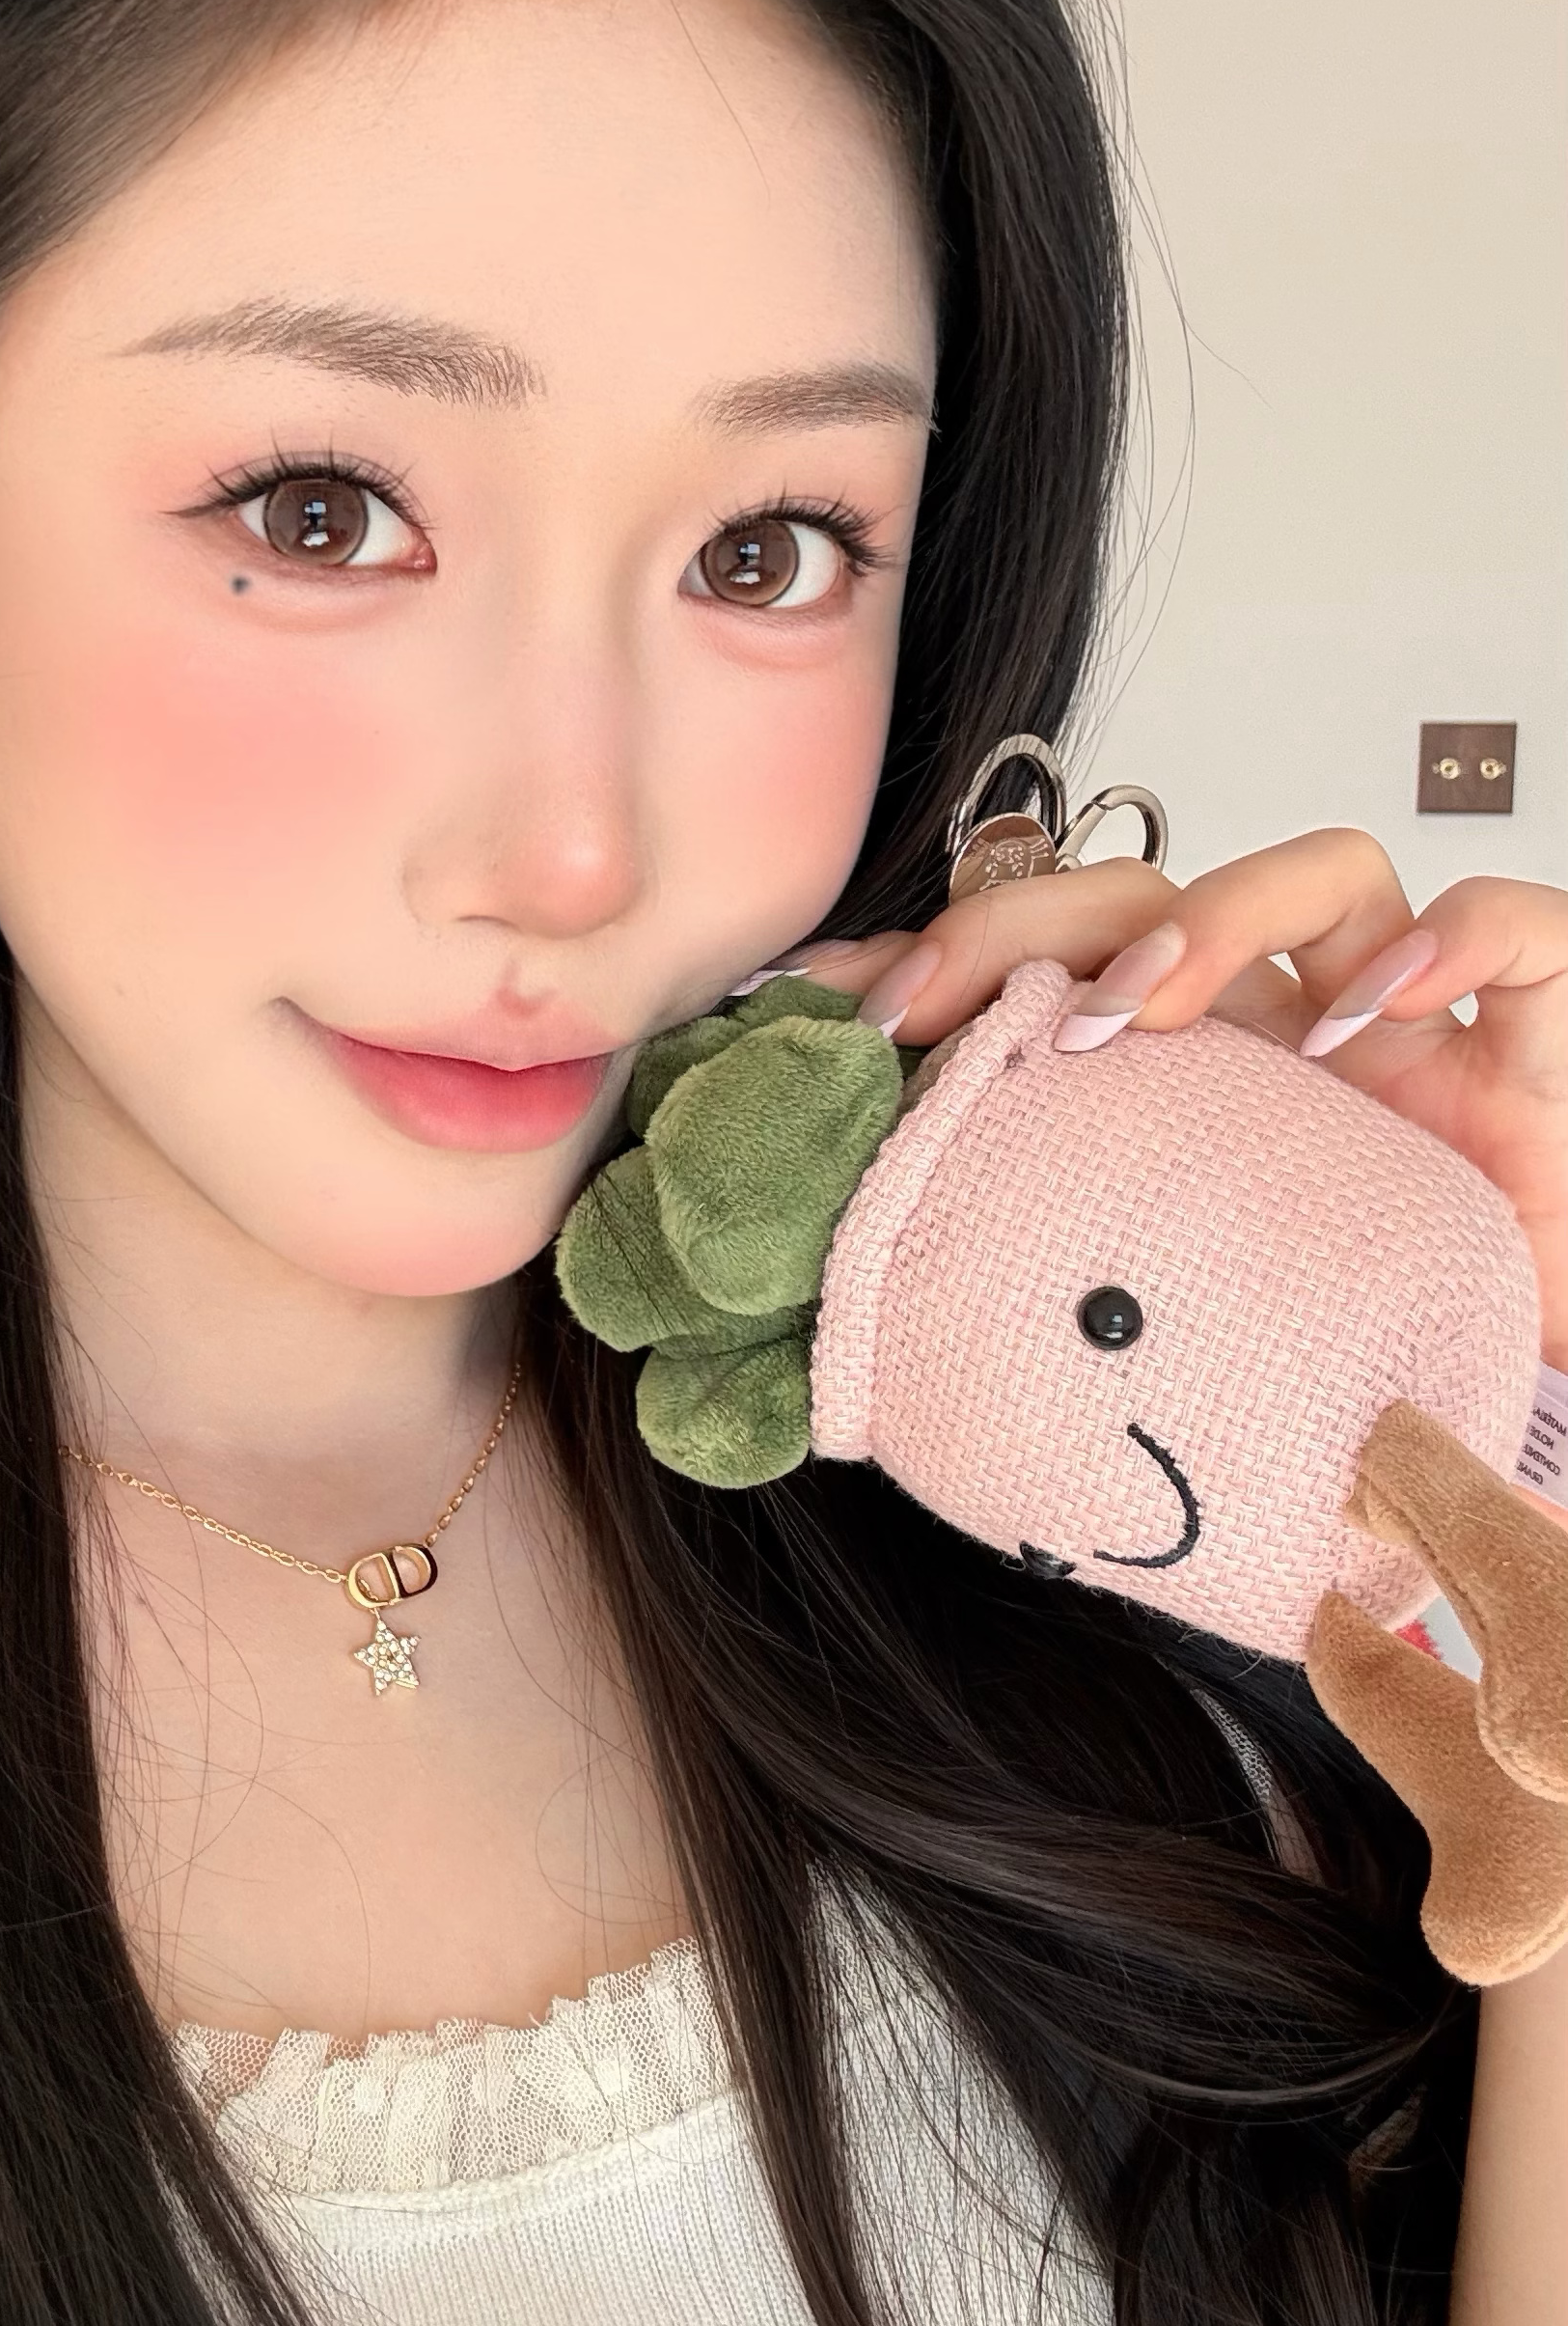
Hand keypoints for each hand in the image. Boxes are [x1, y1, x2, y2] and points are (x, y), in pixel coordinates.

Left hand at [793, 831, 1567, 1368]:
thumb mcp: (1177, 1348)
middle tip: (934, 1009)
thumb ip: (1063, 1313)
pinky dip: (1462, 938)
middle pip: (1152, 901)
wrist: (1514, 1448)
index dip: (941, 966)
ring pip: (1326, 877)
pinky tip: (1387, 1007)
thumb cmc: (1350, 1390)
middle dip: (1028, 925)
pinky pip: (1525, 932)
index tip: (829, 1010)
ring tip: (1138, 1009)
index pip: (1051, 972)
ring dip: (1217, 919)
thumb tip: (870, 1360)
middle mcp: (1290, 1038)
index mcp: (1182, 1092)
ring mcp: (1419, 1034)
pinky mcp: (1545, 1049)